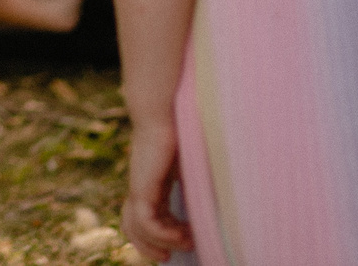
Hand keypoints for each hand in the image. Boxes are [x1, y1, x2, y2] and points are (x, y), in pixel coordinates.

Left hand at [121, 120, 194, 262]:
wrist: (165, 107)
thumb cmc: (184, 127)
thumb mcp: (196, 161)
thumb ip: (201, 180)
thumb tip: (224, 197)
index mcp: (154, 181)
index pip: (145, 214)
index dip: (159, 234)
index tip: (185, 240)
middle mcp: (142, 185)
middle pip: (133, 225)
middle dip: (150, 247)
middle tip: (169, 258)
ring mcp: (140, 186)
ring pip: (136, 227)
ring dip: (159, 243)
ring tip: (187, 243)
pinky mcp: (142, 185)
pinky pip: (145, 220)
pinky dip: (161, 234)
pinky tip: (184, 234)